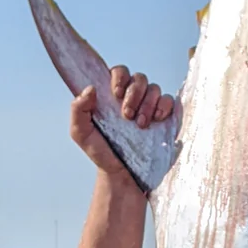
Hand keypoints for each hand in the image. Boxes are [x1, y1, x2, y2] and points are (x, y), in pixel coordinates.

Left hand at [69, 66, 175, 181]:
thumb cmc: (102, 153)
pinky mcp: (165, 119)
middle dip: (135, 94)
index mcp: (113, 94)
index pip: (120, 72)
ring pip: (155, 88)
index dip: (120, 78)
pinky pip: (170, 101)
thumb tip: (90, 89)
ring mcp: (150, 107)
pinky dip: (165, 106)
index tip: (116, 95)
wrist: (122, 175)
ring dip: (148, 104)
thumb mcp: (81, 133)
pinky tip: (157, 120)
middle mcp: (133, 97)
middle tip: (128, 116)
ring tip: (141, 125)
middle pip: (140, 78)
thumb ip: (78, 110)